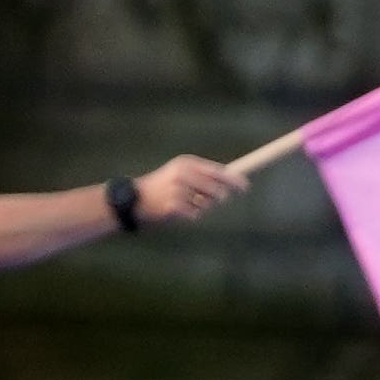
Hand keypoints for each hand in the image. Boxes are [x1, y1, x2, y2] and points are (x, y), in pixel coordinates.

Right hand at [130, 155, 248, 224]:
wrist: (134, 200)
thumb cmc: (163, 188)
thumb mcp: (181, 174)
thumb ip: (203, 177)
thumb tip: (233, 183)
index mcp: (186, 163)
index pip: (218, 171)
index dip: (234, 180)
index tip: (245, 187)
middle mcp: (183, 174)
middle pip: (218, 190)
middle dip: (218, 198)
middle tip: (204, 199)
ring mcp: (178, 190)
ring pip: (207, 205)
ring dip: (200, 207)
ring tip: (184, 203)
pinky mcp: (174, 206)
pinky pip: (195, 215)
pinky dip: (190, 216)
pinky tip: (175, 211)